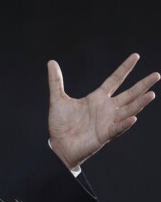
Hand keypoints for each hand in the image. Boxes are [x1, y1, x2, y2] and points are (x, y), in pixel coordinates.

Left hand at [47, 53, 159, 169]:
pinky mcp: (104, 135)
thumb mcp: (57, 98)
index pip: (115, 80)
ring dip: (140, 103)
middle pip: (129, 94)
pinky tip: (133, 117)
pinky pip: (117, 128)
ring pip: (128, 110)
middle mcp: (106, 108)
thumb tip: (51, 62)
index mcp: (97, 98)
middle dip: (142, 85)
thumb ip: (55, 81)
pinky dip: (125, 123)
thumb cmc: (61, 123)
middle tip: (156, 75)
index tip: (136, 56)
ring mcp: (107, 122)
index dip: (125, 68)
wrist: (58, 145)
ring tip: (151, 94)